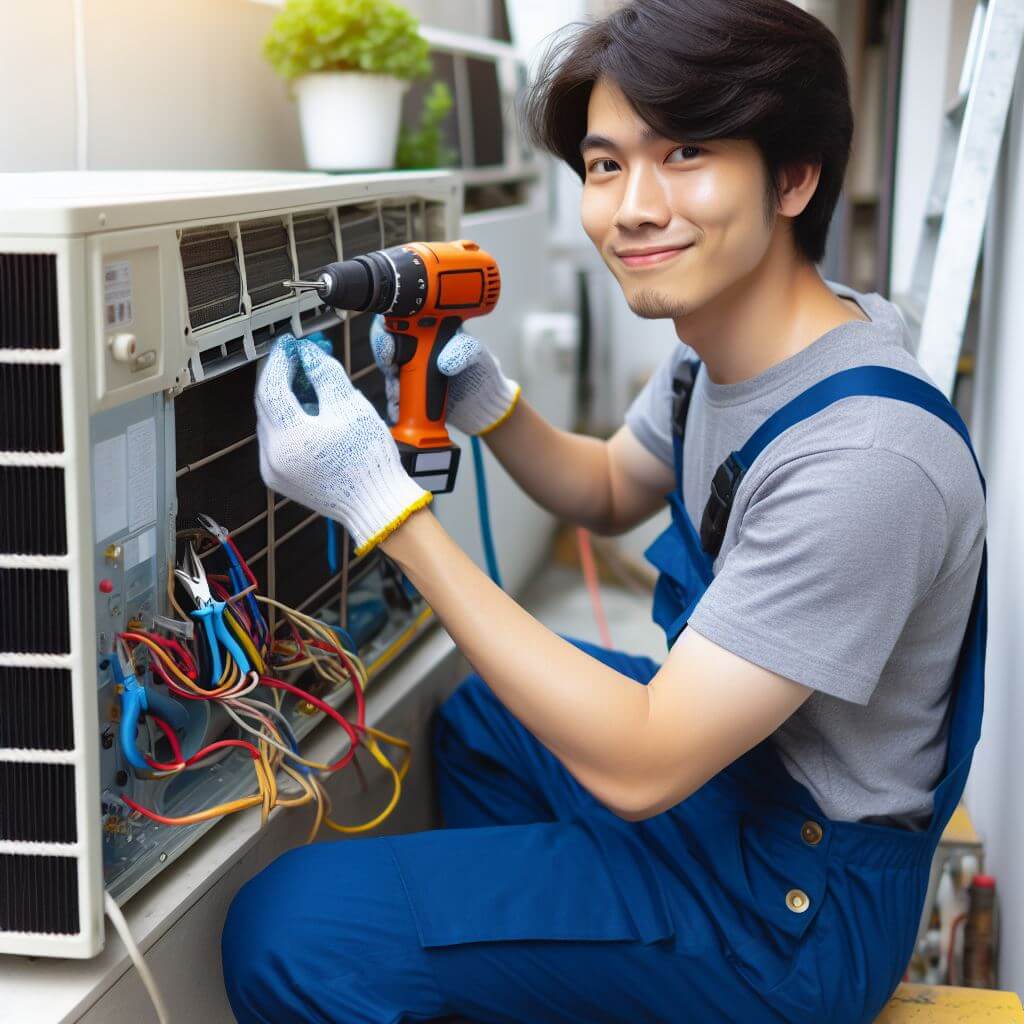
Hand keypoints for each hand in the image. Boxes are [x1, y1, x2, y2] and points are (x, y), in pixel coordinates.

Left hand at [255, 336, 430, 555]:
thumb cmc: (369, 463)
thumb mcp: (351, 407)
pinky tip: (312, 416)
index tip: (292, 347)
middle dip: (285, 378)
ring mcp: (274, 470)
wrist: (376, 504)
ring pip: (272, 422)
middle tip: (305, 360)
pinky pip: (277, 441)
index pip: (271, 388)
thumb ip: (325, 374)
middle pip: (268, 404)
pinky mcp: (280, 478)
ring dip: (288, 400)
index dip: (281, 362)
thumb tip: (309, 356)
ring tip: (313, 387)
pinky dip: (290, 423)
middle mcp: (273, 456)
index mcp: (289, 439)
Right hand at [369, 314, 520, 435]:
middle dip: (385, 360)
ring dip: (390, 385)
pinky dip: (394, 403)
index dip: (387, 331)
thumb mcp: (477, 356)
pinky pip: (395, 395)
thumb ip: (462, 352)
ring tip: (399, 396)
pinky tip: (398, 410)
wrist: (484, 405)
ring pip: (389, 373)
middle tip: (392, 371)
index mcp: (431, 329)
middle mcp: (418, 346)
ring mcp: (412, 369)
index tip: (390, 348)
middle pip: (387, 345)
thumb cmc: (483, 372)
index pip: (399, 320)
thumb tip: (443, 362)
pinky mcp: (411, 391)